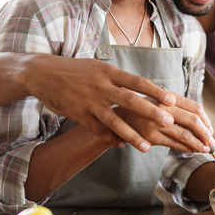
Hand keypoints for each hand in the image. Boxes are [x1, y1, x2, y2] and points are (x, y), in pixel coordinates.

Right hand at [24, 54, 178, 150]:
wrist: (42, 73)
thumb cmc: (75, 70)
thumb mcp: (98, 67)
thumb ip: (118, 78)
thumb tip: (142, 86)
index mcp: (109, 72)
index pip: (137, 82)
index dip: (156, 92)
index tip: (172, 100)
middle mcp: (101, 86)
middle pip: (130, 101)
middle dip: (151, 112)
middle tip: (169, 122)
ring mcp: (89, 101)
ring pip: (114, 121)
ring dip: (132, 135)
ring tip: (146, 147)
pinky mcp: (77, 114)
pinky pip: (97, 130)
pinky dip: (110, 138)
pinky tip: (121, 146)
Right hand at [115, 94, 214, 152]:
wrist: (117, 118)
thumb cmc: (143, 110)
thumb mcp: (160, 103)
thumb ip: (178, 108)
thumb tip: (203, 122)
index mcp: (168, 98)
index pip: (195, 107)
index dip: (206, 119)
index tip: (210, 129)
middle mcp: (164, 108)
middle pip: (193, 120)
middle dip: (205, 132)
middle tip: (212, 140)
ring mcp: (157, 123)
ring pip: (185, 135)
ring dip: (199, 144)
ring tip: (206, 148)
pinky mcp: (151, 137)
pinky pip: (174, 145)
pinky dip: (187, 149)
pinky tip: (194, 151)